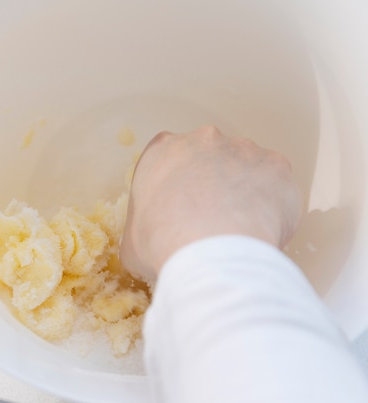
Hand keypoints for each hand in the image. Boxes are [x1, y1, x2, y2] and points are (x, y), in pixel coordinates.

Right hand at [120, 125, 302, 284]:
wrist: (210, 255)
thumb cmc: (162, 246)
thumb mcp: (133, 239)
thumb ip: (146, 225)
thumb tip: (155, 241)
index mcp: (161, 151)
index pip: (170, 159)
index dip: (179, 184)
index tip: (183, 208)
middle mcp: (202, 139)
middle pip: (211, 158)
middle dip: (214, 183)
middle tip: (214, 220)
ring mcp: (243, 149)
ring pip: (247, 168)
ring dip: (245, 191)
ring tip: (241, 229)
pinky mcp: (276, 165)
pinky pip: (277, 185)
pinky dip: (274, 205)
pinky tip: (264, 230)